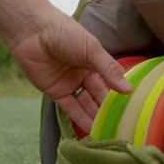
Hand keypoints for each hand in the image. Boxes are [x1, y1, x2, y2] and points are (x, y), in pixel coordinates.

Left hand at [11, 9, 131, 132]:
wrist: (33, 31)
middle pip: (98, 95)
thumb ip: (109, 70)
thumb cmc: (65, 33)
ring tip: (109, 131)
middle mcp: (82, 74)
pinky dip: (80, 118)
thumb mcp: (92, 50)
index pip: (110, 80)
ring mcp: (69, 84)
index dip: (118, 93)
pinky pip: (70, 108)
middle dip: (108, 108)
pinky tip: (91, 129)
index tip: (131, 107)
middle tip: (121, 125)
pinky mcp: (55, 92)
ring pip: (85, 104)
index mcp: (94, 61)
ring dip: (95, 117)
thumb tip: (128, 90)